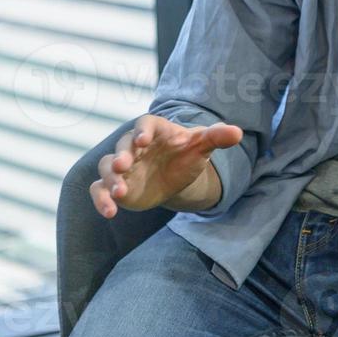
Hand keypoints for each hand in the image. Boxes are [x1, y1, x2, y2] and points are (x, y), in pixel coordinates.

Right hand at [90, 114, 242, 217]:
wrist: (176, 177)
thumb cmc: (187, 155)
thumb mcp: (202, 146)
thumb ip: (216, 137)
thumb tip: (238, 133)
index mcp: (153, 130)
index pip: (144, 124)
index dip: (142, 131)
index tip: (143, 140)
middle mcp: (133, 146)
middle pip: (122, 146)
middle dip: (120, 156)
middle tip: (122, 166)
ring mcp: (121, 166)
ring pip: (106, 167)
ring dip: (110, 179)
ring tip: (119, 193)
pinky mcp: (115, 185)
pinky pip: (100, 189)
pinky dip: (101, 199)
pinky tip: (109, 212)